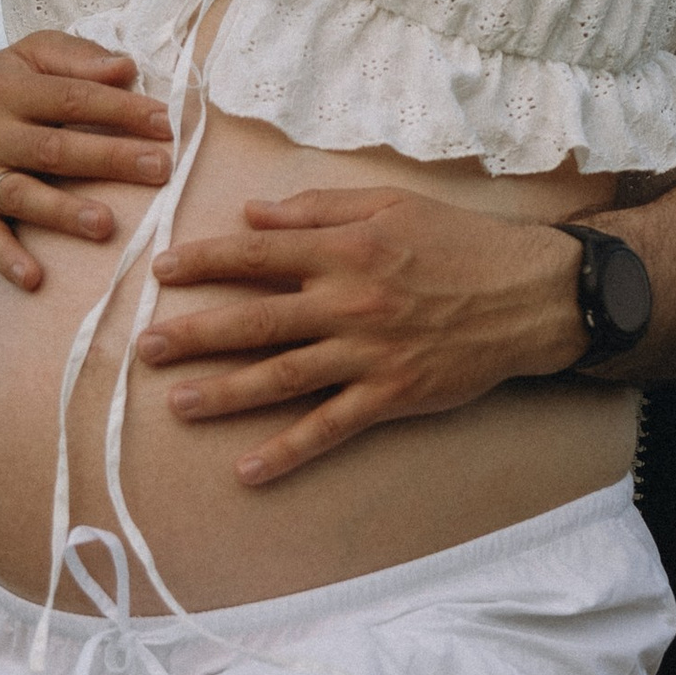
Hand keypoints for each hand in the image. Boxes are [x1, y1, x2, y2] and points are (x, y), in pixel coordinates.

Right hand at [0, 35, 172, 289]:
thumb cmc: (0, 93)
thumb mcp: (30, 58)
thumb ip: (78, 59)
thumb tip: (126, 69)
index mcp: (4, 88)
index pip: (72, 98)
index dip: (121, 111)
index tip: (166, 124)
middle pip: (54, 149)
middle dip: (110, 158)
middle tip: (160, 170)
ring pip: (23, 196)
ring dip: (64, 213)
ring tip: (106, 224)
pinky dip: (7, 260)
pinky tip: (35, 278)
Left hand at [136, 190, 588, 484]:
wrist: (531, 295)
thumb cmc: (461, 242)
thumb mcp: (391, 204)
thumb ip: (319, 208)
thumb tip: (254, 213)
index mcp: (343, 248)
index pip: (256, 254)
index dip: (204, 262)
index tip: (161, 272)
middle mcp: (347, 302)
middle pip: (254, 321)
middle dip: (194, 334)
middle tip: (144, 348)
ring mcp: (367, 355)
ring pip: (280, 377)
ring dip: (224, 393)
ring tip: (177, 403)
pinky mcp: (390, 397)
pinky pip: (328, 428)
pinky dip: (287, 452)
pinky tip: (247, 470)